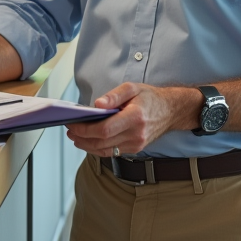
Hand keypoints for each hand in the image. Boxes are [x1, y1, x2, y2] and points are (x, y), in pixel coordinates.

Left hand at [66, 83, 198, 156]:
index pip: (105, 129)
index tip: (73, 124)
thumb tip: (97, 104)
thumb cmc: (150, 98)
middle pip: (102, 142)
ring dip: (87, 145)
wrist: (170, 111)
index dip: (85, 129)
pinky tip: (89, 141)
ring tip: (75, 136)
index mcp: (135, 117)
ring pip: (105, 151)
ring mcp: (136, 144)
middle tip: (70, 130)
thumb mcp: (132, 88)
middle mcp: (136, 134)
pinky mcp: (135, 149)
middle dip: (82, 138)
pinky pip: (112, 153)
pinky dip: (97, 148)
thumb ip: (114, 95)